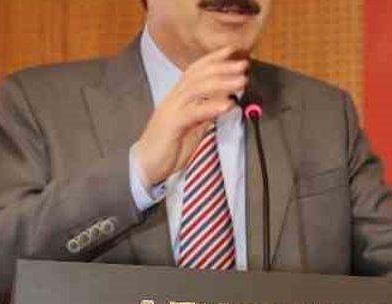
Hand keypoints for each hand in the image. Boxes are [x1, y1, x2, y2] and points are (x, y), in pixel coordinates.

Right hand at [132, 47, 247, 186]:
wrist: (148, 164)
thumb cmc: (170, 145)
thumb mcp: (193, 125)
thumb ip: (207, 112)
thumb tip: (226, 101)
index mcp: (179, 96)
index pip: (196, 70)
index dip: (214, 58)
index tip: (234, 51)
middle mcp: (174, 97)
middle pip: (199, 75)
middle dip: (222, 68)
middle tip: (243, 64)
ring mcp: (172, 109)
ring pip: (196, 89)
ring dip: (222, 83)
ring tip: (242, 81)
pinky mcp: (171, 124)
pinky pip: (193, 112)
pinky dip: (211, 107)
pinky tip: (227, 104)